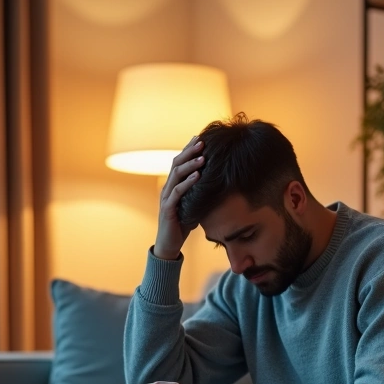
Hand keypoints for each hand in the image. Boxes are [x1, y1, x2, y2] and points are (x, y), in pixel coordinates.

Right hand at [154, 137, 203, 259]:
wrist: (169, 245)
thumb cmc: (181, 225)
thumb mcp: (192, 205)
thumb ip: (198, 194)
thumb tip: (216, 185)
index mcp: (172, 186)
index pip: (179, 163)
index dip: (188, 150)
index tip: (200, 138)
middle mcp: (167, 188)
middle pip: (176, 164)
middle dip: (189, 151)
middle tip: (202, 141)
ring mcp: (166, 198)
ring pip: (176, 175)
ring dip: (190, 164)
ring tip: (202, 156)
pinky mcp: (168, 209)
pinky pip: (178, 192)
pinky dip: (188, 182)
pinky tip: (198, 176)